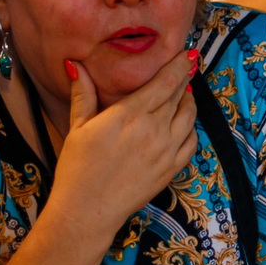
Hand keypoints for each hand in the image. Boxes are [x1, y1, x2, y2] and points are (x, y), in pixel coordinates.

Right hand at [53, 49, 198, 235]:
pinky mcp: (172, 169)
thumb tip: (74, 64)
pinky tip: (183, 124)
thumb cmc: (77, 168)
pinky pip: (191, 142)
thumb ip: (83, 93)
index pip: (165, 82)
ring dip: (189, 102)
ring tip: (183, 95)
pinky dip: (191, 129)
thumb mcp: (78, 126)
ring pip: (189, 117)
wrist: (87, 209)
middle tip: (185, 69)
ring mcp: (166, 150)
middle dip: (183, 80)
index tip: (187, 55)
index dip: (178, 66)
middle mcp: (154, 129)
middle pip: (178, 96)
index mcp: (130, 114)